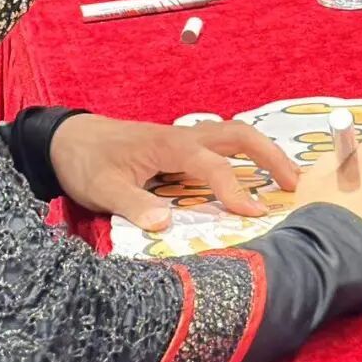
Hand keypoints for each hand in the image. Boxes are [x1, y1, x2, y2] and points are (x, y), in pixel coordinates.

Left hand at [49, 115, 299, 231]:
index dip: (236, 190)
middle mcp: (184, 137)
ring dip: (262, 154)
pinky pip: (220, 148)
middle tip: (294, 185)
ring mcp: (183, 140)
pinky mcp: (178, 148)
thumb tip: (165, 226)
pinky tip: (249, 179)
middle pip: (240, 136)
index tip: (255, 215)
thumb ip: (133, 204)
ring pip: (233, 137)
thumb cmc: (86, 161)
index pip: (214, 167)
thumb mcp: (102, 187)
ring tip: (285, 180)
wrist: (66, 139)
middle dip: (271, 156)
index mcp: (170, 145)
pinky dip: (242, 159)